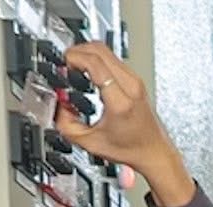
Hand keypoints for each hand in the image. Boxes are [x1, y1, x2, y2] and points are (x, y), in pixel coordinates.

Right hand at [56, 45, 192, 205]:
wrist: (153, 150)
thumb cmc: (130, 148)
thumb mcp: (90, 143)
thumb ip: (68, 125)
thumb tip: (59, 107)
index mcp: (120, 101)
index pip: (97, 65)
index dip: (77, 58)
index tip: (65, 62)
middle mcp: (131, 85)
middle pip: (102, 50)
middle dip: (79, 50)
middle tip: (65, 60)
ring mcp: (135, 80)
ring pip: (108, 51)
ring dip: (88, 53)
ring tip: (74, 65)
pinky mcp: (135, 80)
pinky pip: (113, 59)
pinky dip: (96, 59)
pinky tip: (88, 69)